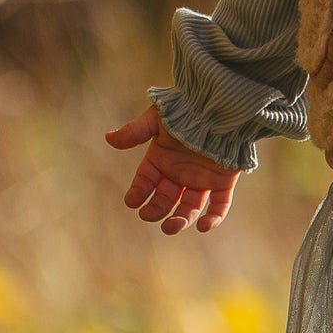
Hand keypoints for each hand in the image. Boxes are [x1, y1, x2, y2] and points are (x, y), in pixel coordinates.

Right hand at [105, 109, 240, 234]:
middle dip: (156, 209)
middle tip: (148, 215)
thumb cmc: (187, 109)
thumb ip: (135, 131)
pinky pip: (219, 205)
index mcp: (163, 158)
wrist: (220, 105)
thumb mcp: (158, 119)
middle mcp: (181, 172)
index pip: (146, 181)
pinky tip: (203, 226)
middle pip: (166, 198)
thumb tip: (109, 138)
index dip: (138, 192)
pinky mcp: (224, 181)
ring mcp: (202, 178)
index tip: (131, 202)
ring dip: (181, 220)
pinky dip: (214, 218)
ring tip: (171, 227)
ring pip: (190, 206)